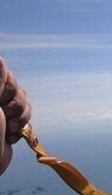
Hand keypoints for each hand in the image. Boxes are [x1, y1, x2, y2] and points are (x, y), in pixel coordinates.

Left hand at [0, 58, 31, 175]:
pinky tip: (10, 136)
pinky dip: (22, 129)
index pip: (7, 75)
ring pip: (25, 105)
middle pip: (19, 90)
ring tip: (9, 130)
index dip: (9, 88)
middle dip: (17, 106)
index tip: (0, 101)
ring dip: (21, 119)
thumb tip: (0, 58)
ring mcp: (3, 112)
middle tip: (4, 116)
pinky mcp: (11, 124)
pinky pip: (27, 118)